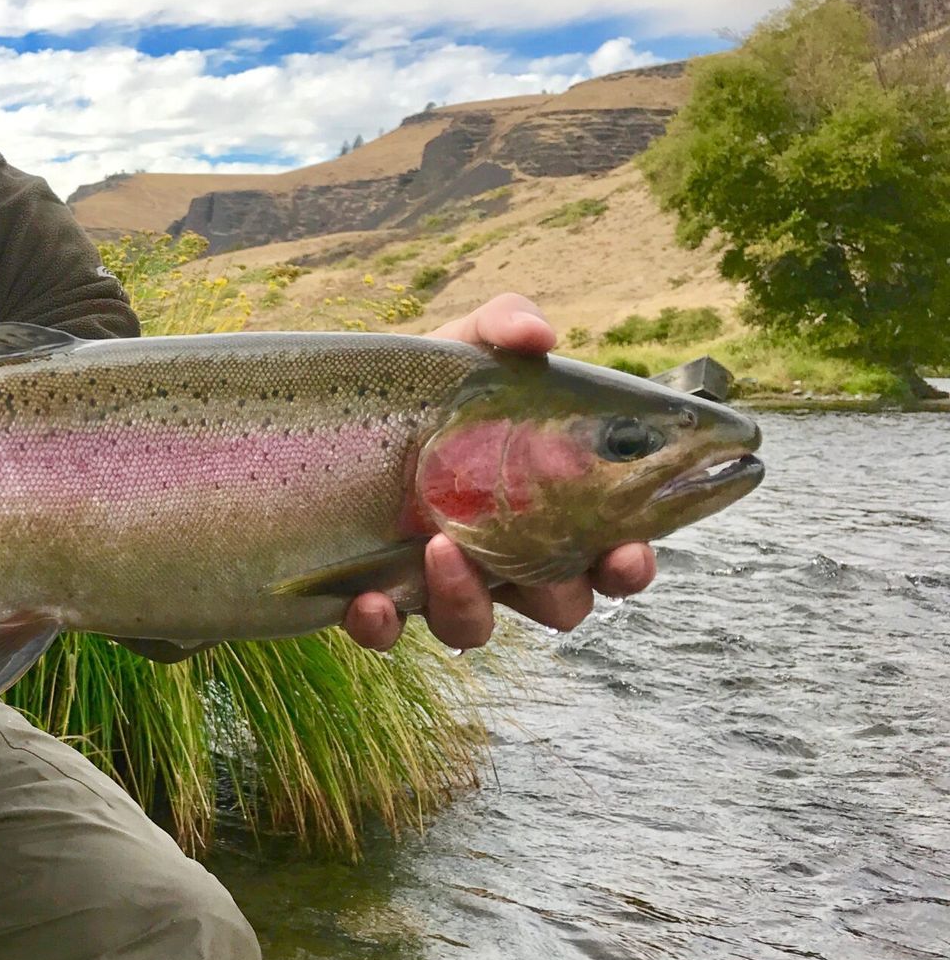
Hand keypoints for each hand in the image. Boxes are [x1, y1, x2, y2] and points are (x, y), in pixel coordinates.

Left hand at [341, 293, 657, 650]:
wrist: (330, 413)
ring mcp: (441, 583)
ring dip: (467, 601)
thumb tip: (539, 335)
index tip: (626, 552)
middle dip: (557, 596)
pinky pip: (388, 632)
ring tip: (441, 547)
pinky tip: (371, 601)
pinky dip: (383, 625)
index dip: (629, 565)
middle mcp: (504, 558)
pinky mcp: (379, 597)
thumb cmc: (424, 387)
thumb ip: (506, 326)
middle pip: (559, 604)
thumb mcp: (463, 347)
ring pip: (475, 626)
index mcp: (548, 509)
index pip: (611, 554)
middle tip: (534, 568)